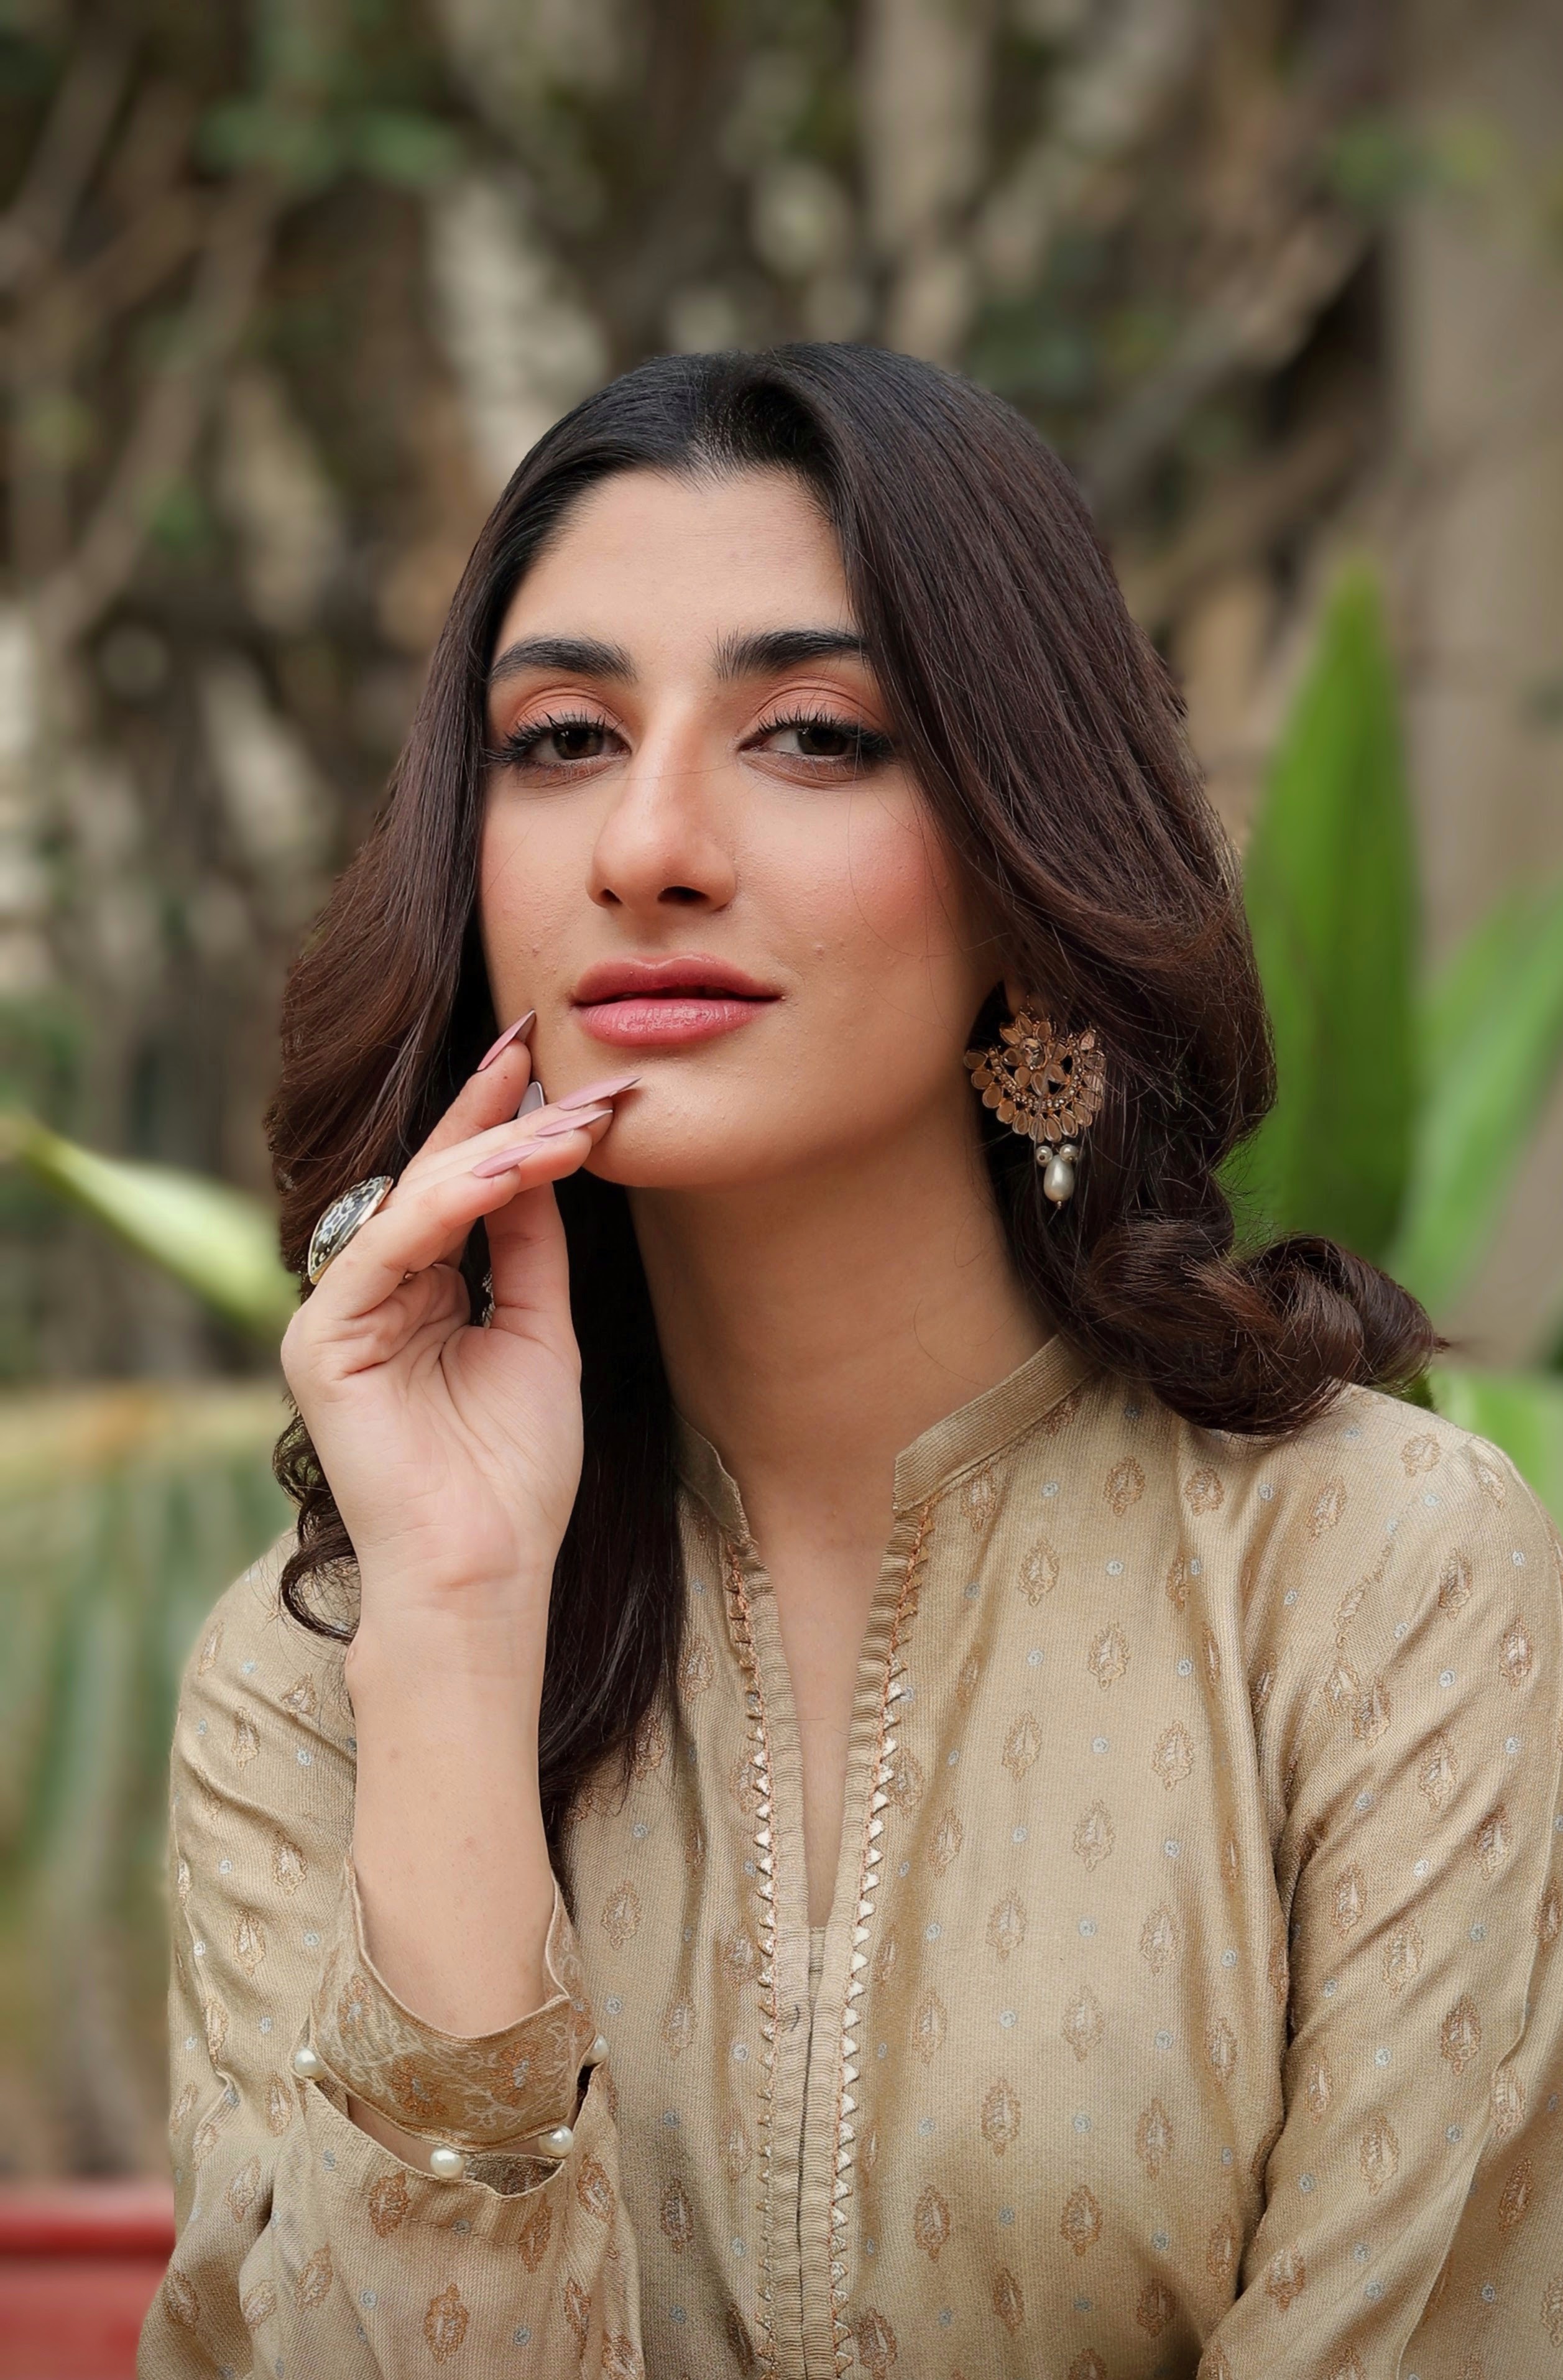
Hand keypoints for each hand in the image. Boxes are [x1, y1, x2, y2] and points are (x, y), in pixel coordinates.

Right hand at [280, 1030, 634, 1662]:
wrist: (486, 1574)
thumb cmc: (515, 1474)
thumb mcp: (540, 1332)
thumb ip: (529, 1246)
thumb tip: (539, 1153)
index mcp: (415, 1295)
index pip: (455, 1187)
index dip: (498, 1120)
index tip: (548, 1059)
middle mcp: (367, 1297)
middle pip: (428, 1181)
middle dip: (494, 1116)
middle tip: (551, 1058)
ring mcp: (335, 1317)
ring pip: (409, 1205)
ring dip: (490, 1157)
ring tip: (561, 1126)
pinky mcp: (319, 1344)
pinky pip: (385, 1252)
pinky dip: (447, 1209)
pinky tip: (504, 1177)